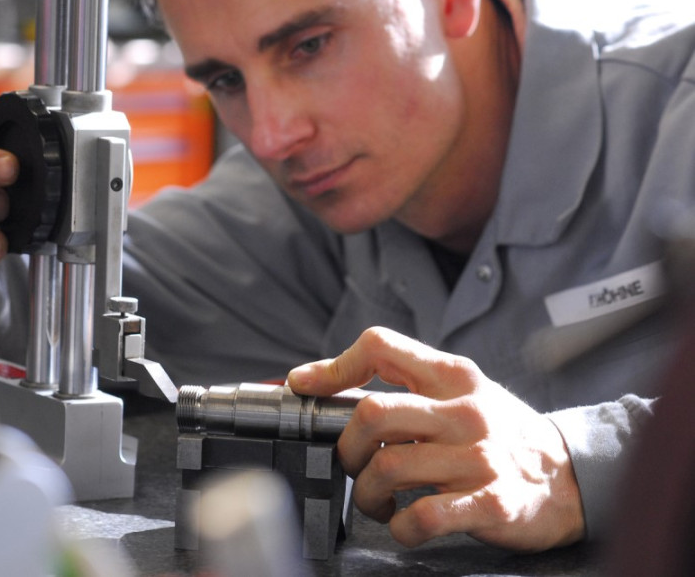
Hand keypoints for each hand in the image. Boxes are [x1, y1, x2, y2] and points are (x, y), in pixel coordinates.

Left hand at [287, 326, 584, 551]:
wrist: (570, 475)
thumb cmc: (500, 431)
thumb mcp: (460, 391)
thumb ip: (407, 384)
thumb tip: (327, 384)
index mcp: (452, 375)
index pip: (379, 347)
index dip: (332, 366)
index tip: (303, 386)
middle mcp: (464, 410)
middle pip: (372, 413)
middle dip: (346, 447)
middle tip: (353, 464)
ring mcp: (479, 457)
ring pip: (388, 468)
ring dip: (366, 493)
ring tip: (377, 501)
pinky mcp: (492, 502)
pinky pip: (425, 516)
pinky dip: (401, 527)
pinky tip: (404, 524)